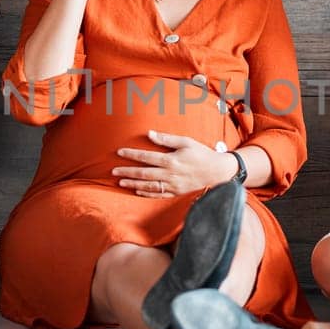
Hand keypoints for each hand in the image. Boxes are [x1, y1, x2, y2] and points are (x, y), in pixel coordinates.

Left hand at [113, 130, 236, 198]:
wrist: (216, 171)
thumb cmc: (201, 153)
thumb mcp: (186, 142)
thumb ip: (166, 139)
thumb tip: (149, 134)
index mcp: (171, 160)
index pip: (147, 157)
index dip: (132, 154)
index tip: (119, 152)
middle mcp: (170, 174)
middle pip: (144, 173)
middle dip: (127, 171)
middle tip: (113, 171)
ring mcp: (172, 185)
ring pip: (148, 186)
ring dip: (133, 183)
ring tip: (120, 182)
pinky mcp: (176, 192)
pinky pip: (158, 194)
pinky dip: (146, 193)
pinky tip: (136, 191)